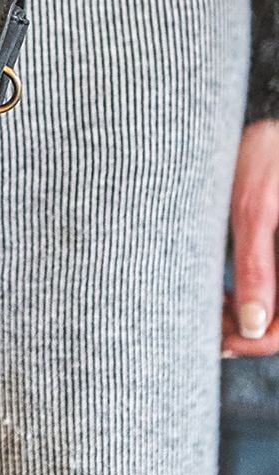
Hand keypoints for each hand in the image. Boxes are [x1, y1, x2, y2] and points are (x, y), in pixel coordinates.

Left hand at [222, 118, 278, 357]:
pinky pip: (274, 291)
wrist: (271, 131)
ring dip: (245, 317)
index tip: (215, 339)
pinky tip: (223, 290)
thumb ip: (257, 266)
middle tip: (203, 322)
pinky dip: (250, 299)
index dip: (253, 343)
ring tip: (211, 303)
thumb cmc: (265, 157)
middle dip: (244, 332)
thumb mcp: (254, 209)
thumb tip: (252, 326)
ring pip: (277, 312)